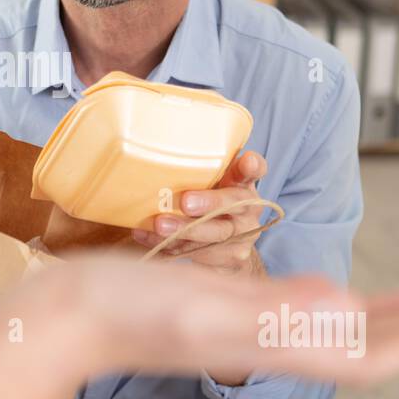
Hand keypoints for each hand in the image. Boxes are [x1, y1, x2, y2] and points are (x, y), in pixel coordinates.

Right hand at [57, 256, 398, 388]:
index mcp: (263, 344)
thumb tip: (347, 314)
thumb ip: (270, 314)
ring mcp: (241, 328)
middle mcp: (261, 341)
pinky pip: (292, 315)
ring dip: (377, 321)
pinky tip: (334, 298)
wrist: (66, 315)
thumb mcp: (200, 305)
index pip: (360, 355)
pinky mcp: (221, 311)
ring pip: (328, 330)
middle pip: (353, 347)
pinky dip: (328, 306)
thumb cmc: (121, 313)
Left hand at [132, 150, 268, 272]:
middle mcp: (247, 211)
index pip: (254, 171)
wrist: (233, 249)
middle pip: (233, 207)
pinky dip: (163, 244)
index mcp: (244, 185)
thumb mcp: (220, 182)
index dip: (252, 166)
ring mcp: (238, 238)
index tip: (246, 160)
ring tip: (160, 224)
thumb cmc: (218, 203)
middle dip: (209, 204)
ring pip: (212, 236)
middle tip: (186, 202)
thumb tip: (165, 140)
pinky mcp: (222, 259)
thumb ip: (207, 166)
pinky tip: (143, 234)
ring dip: (184, 230)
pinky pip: (190, 252)